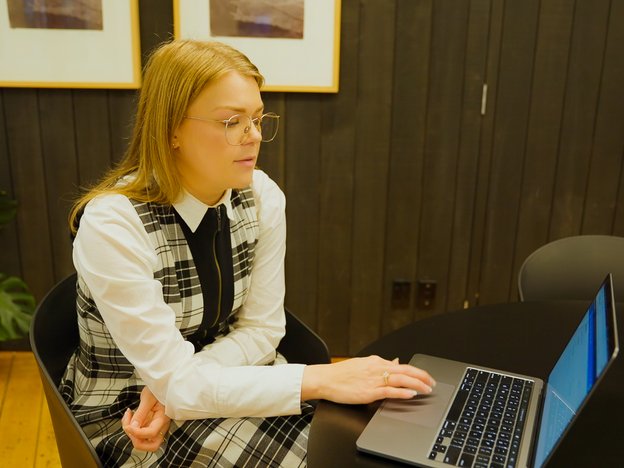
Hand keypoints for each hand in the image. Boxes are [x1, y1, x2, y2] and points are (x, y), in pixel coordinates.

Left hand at [122, 386, 170, 451]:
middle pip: (152, 446)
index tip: (128, 426)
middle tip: (129, 428)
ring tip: (127, 418)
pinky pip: (139, 433)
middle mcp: (161, 426)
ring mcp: (155, 426)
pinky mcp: (149, 425)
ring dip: (132, 435)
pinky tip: (128, 415)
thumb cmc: (158, 388)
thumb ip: (141, 413)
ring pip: (145, 441)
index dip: (137, 433)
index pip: (151, 433)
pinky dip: (131, 428)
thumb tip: (132, 427)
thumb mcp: (148, 397)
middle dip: (137, 441)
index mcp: (163, 418)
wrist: (161, 384)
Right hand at [301, 355, 435, 403]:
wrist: (325, 379)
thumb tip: (395, 361)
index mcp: (375, 361)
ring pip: (401, 379)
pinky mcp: (369, 391)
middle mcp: (377, 368)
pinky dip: (403, 392)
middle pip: (405, 370)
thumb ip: (380, 364)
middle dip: (422, 376)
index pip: (401, 365)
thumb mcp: (363, 364)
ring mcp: (373, 379)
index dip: (416, 371)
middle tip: (433, 382)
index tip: (426, 376)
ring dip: (417, 384)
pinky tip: (411, 394)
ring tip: (427, 389)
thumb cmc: (341, 374)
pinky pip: (390, 391)